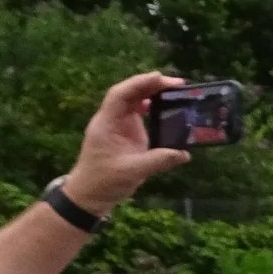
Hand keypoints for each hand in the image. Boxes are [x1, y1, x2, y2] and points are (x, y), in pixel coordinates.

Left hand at [60, 72, 191, 211]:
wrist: (89, 194)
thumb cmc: (104, 182)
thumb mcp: (133, 172)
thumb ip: (159, 160)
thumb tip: (184, 154)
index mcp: (107, 124)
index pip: (120, 95)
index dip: (139, 83)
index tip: (160, 78)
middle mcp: (111, 120)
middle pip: (128, 93)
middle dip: (150, 84)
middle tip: (176, 84)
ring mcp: (116, 125)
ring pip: (132, 100)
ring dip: (150, 92)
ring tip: (172, 90)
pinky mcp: (123, 133)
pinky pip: (135, 113)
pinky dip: (149, 106)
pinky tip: (161, 106)